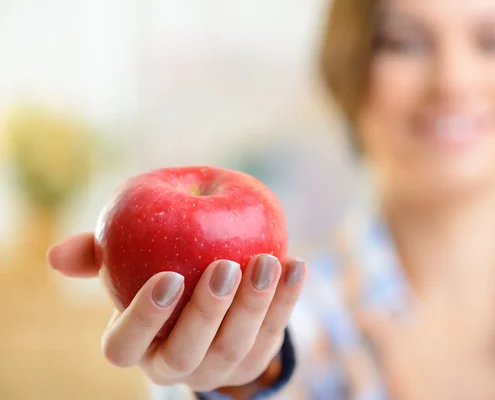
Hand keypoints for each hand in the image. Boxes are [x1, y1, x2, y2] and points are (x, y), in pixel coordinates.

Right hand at [47, 233, 305, 392]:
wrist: (213, 304)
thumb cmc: (165, 276)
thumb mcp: (131, 265)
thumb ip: (102, 256)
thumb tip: (57, 254)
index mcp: (138, 346)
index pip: (125, 346)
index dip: (143, 318)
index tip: (167, 276)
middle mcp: (176, 363)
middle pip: (186, 351)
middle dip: (206, 311)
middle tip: (223, 266)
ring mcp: (219, 366)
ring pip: (235, 346)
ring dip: (254, 304)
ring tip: (267, 260)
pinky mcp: (256, 358)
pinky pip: (274, 332)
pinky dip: (287, 299)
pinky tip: (295, 265)